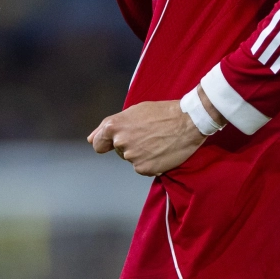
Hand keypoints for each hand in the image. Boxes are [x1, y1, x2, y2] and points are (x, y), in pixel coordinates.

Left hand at [88, 100, 205, 175]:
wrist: (188, 121)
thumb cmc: (162, 112)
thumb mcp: (134, 111)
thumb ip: (109, 126)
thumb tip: (91, 140)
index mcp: (114, 126)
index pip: (98, 143)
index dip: (105, 143)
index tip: (113, 143)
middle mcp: (121, 142)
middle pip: (119, 151)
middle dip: (129, 145)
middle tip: (147, 135)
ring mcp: (132, 157)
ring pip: (132, 159)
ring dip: (141, 154)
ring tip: (157, 141)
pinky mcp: (145, 169)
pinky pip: (143, 168)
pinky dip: (150, 162)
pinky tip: (161, 151)